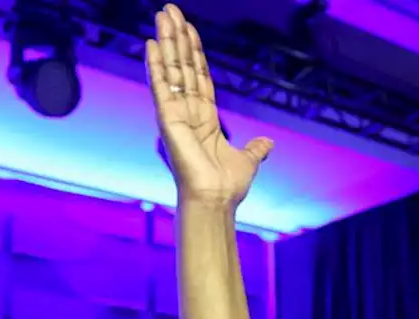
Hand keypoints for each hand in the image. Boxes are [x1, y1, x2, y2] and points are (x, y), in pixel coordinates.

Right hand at [145, 4, 272, 206]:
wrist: (217, 199)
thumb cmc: (228, 185)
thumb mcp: (248, 160)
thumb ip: (255, 148)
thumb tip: (267, 143)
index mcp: (205, 118)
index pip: (199, 76)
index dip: (195, 52)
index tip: (189, 28)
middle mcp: (188, 112)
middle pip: (183, 66)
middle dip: (178, 38)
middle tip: (170, 9)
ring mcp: (176, 113)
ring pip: (172, 69)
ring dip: (167, 41)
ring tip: (163, 14)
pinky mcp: (168, 119)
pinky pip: (160, 86)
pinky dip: (155, 65)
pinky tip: (151, 43)